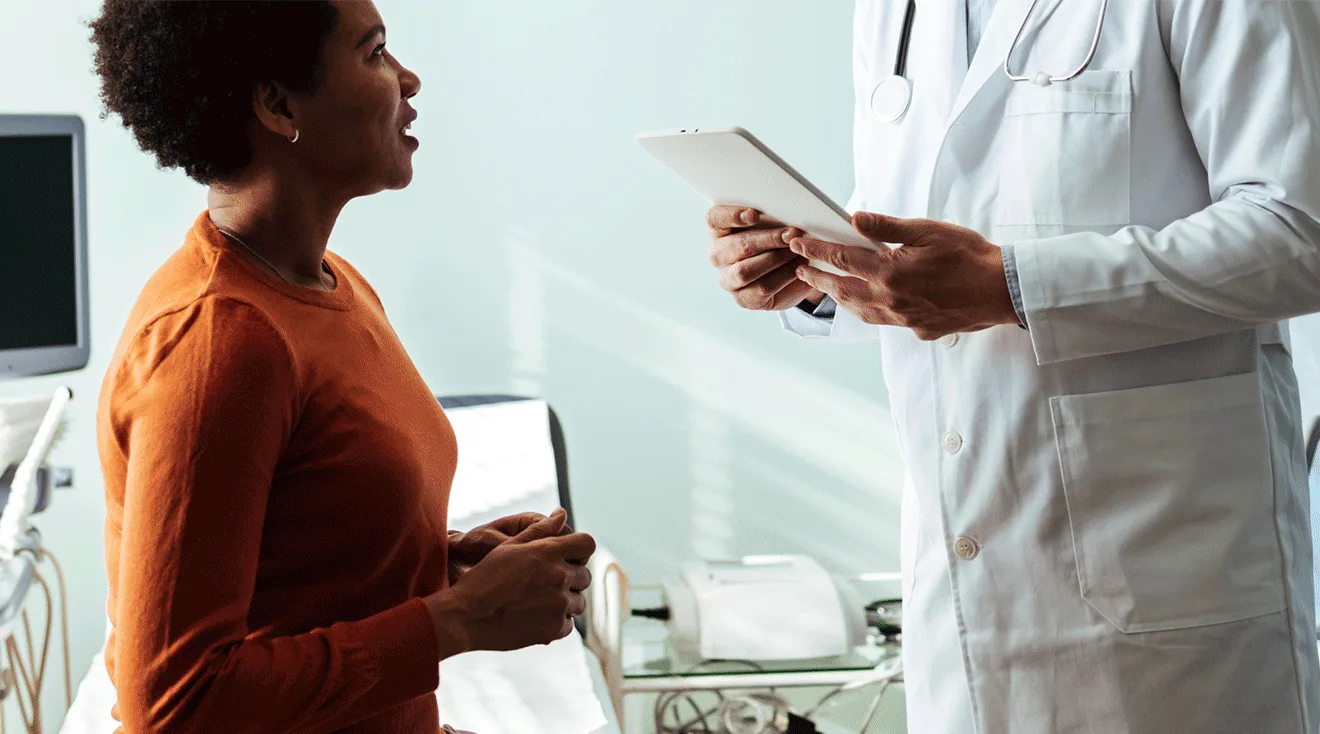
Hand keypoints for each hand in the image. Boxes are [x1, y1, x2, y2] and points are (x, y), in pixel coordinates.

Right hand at [426, 509, 595, 653]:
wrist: (467, 616)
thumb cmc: (485, 578)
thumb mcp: (509, 546)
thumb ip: (539, 530)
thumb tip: (561, 514)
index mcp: (550, 551)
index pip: (588, 544)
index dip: (579, 549)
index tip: (568, 557)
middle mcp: (560, 576)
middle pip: (585, 575)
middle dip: (570, 578)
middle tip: (545, 584)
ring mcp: (560, 604)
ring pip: (579, 602)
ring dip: (565, 601)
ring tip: (538, 603)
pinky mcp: (555, 629)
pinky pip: (568, 624)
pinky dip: (556, 623)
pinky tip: (535, 618)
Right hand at [706, 205, 823, 310]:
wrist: (788, 275)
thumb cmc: (776, 242)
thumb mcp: (772, 225)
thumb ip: (773, 217)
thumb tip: (790, 211)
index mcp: (720, 230)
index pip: (715, 219)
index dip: (732, 215)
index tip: (754, 214)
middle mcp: (718, 255)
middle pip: (736, 245)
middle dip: (767, 239)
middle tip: (791, 234)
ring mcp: (728, 279)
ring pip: (745, 270)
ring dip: (775, 259)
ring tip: (797, 252)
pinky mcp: (743, 298)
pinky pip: (761, 288)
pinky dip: (783, 277)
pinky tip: (798, 268)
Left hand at [789, 212, 1018, 339]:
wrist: (1003, 290)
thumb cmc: (970, 256)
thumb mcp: (929, 231)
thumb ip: (889, 227)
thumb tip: (855, 218)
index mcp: (890, 273)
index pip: (841, 259)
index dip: (815, 250)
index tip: (798, 243)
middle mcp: (891, 300)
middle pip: (842, 289)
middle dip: (817, 278)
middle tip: (800, 270)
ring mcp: (903, 319)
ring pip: (859, 310)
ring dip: (839, 297)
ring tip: (826, 287)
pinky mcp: (917, 329)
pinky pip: (882, 321)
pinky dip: (866, 310)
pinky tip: (865, 303)